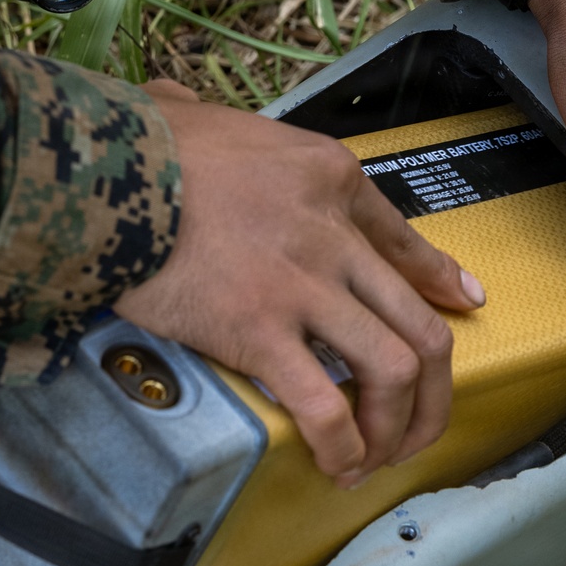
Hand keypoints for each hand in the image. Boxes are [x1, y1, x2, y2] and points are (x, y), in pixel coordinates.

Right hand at [115, 81, 484, 485]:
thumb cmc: (148, 143)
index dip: (440, 283)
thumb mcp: (216, 116)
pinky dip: (341, 445)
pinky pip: (323, 405)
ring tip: (378, 455)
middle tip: (420, 422)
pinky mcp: (259, 331)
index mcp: (332, 177)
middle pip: (420, 322)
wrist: (106, 167)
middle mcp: (334, 233)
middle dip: (434, 388)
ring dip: (396, 425)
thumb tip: (176, 100)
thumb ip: (217, 124)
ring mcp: (303, 284)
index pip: (404, 242)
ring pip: (391, 368)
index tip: (459, 304)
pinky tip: (337, 464)